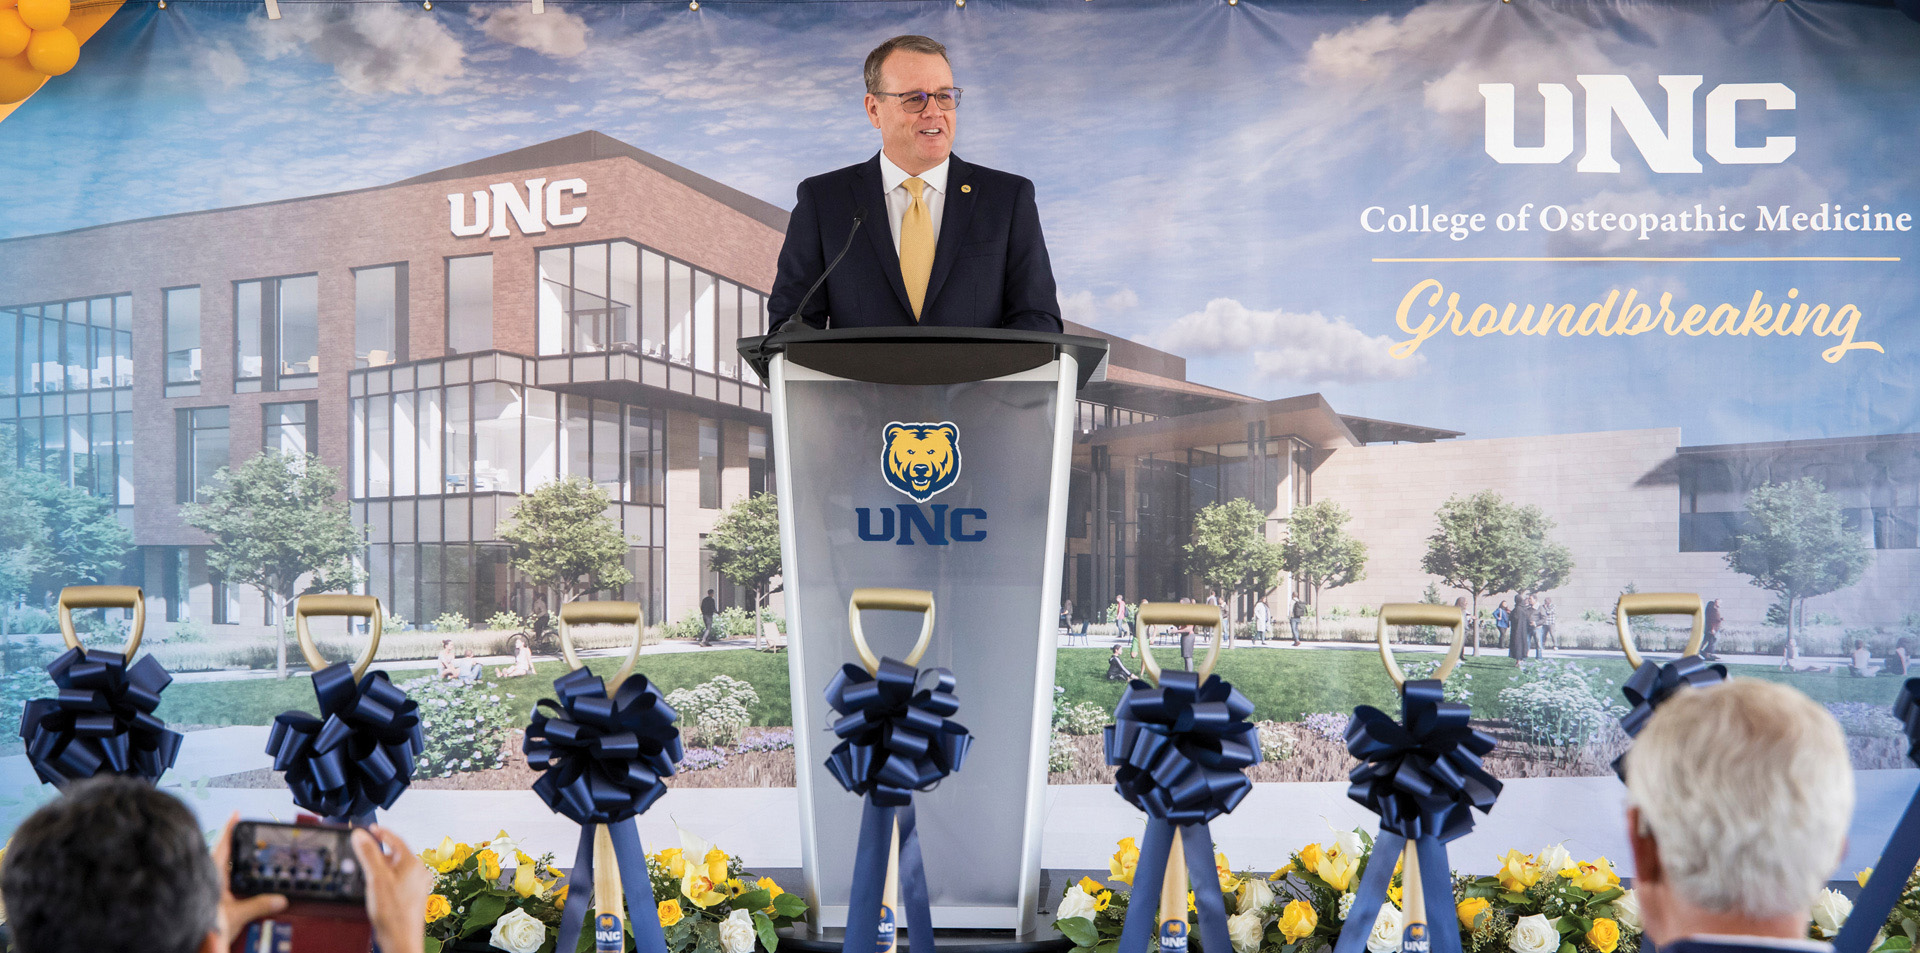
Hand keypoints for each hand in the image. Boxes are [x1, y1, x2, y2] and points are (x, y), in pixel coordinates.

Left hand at [213, 813, 288, 948]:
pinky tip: (236, 880)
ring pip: (219, 869)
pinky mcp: (205, 900)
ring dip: (230, 861)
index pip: (222, 845)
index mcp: (211, 875)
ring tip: (244, 853)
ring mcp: (205, 889)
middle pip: (220, 855)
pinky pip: (219, 882)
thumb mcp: (236, 916)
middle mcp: (206, 879)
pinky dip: (229, 876)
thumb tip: (279, 898)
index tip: (235, 814)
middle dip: (232, 844)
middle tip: (243, 832)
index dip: (229, 828)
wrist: (193, 946)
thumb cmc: (202, 930)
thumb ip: (258, 905)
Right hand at [351, 825, 432, 952]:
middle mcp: (418, 872)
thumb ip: (368, 854)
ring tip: (368, 871)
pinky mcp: (412, 896)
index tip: (371, 828)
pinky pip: (399, 879)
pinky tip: (377, 886)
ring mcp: (417, 885)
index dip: (381, 832)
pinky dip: (387, 877)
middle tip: (363, 850)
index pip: (396, 839)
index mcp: (413, 863)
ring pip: (397, 867)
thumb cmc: (393, 912)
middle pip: (396, 853)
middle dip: (379, 851)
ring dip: (382, 865)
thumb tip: (360, 834)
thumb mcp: (376, 878)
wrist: (401, 939)